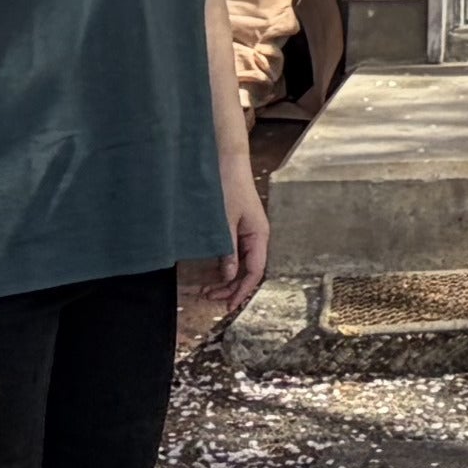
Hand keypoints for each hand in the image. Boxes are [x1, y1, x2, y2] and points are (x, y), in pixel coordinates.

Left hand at [202, 137, 273, 315]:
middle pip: (249, 270)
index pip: (255, 271)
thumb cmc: (228, 187)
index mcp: (259, 236)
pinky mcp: (237, 227)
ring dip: (227, 279)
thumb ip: (228, 250)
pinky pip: (234, 253)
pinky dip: (224, 265)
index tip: (228, 306)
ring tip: (208, 290)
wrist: (226, 160)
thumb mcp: (225, 221)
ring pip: (241, 263)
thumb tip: (228, 277)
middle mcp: (256, 237)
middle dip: (232, 288)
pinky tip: (212, 272)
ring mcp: (247, 232)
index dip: (242, 291)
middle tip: (210, 299)